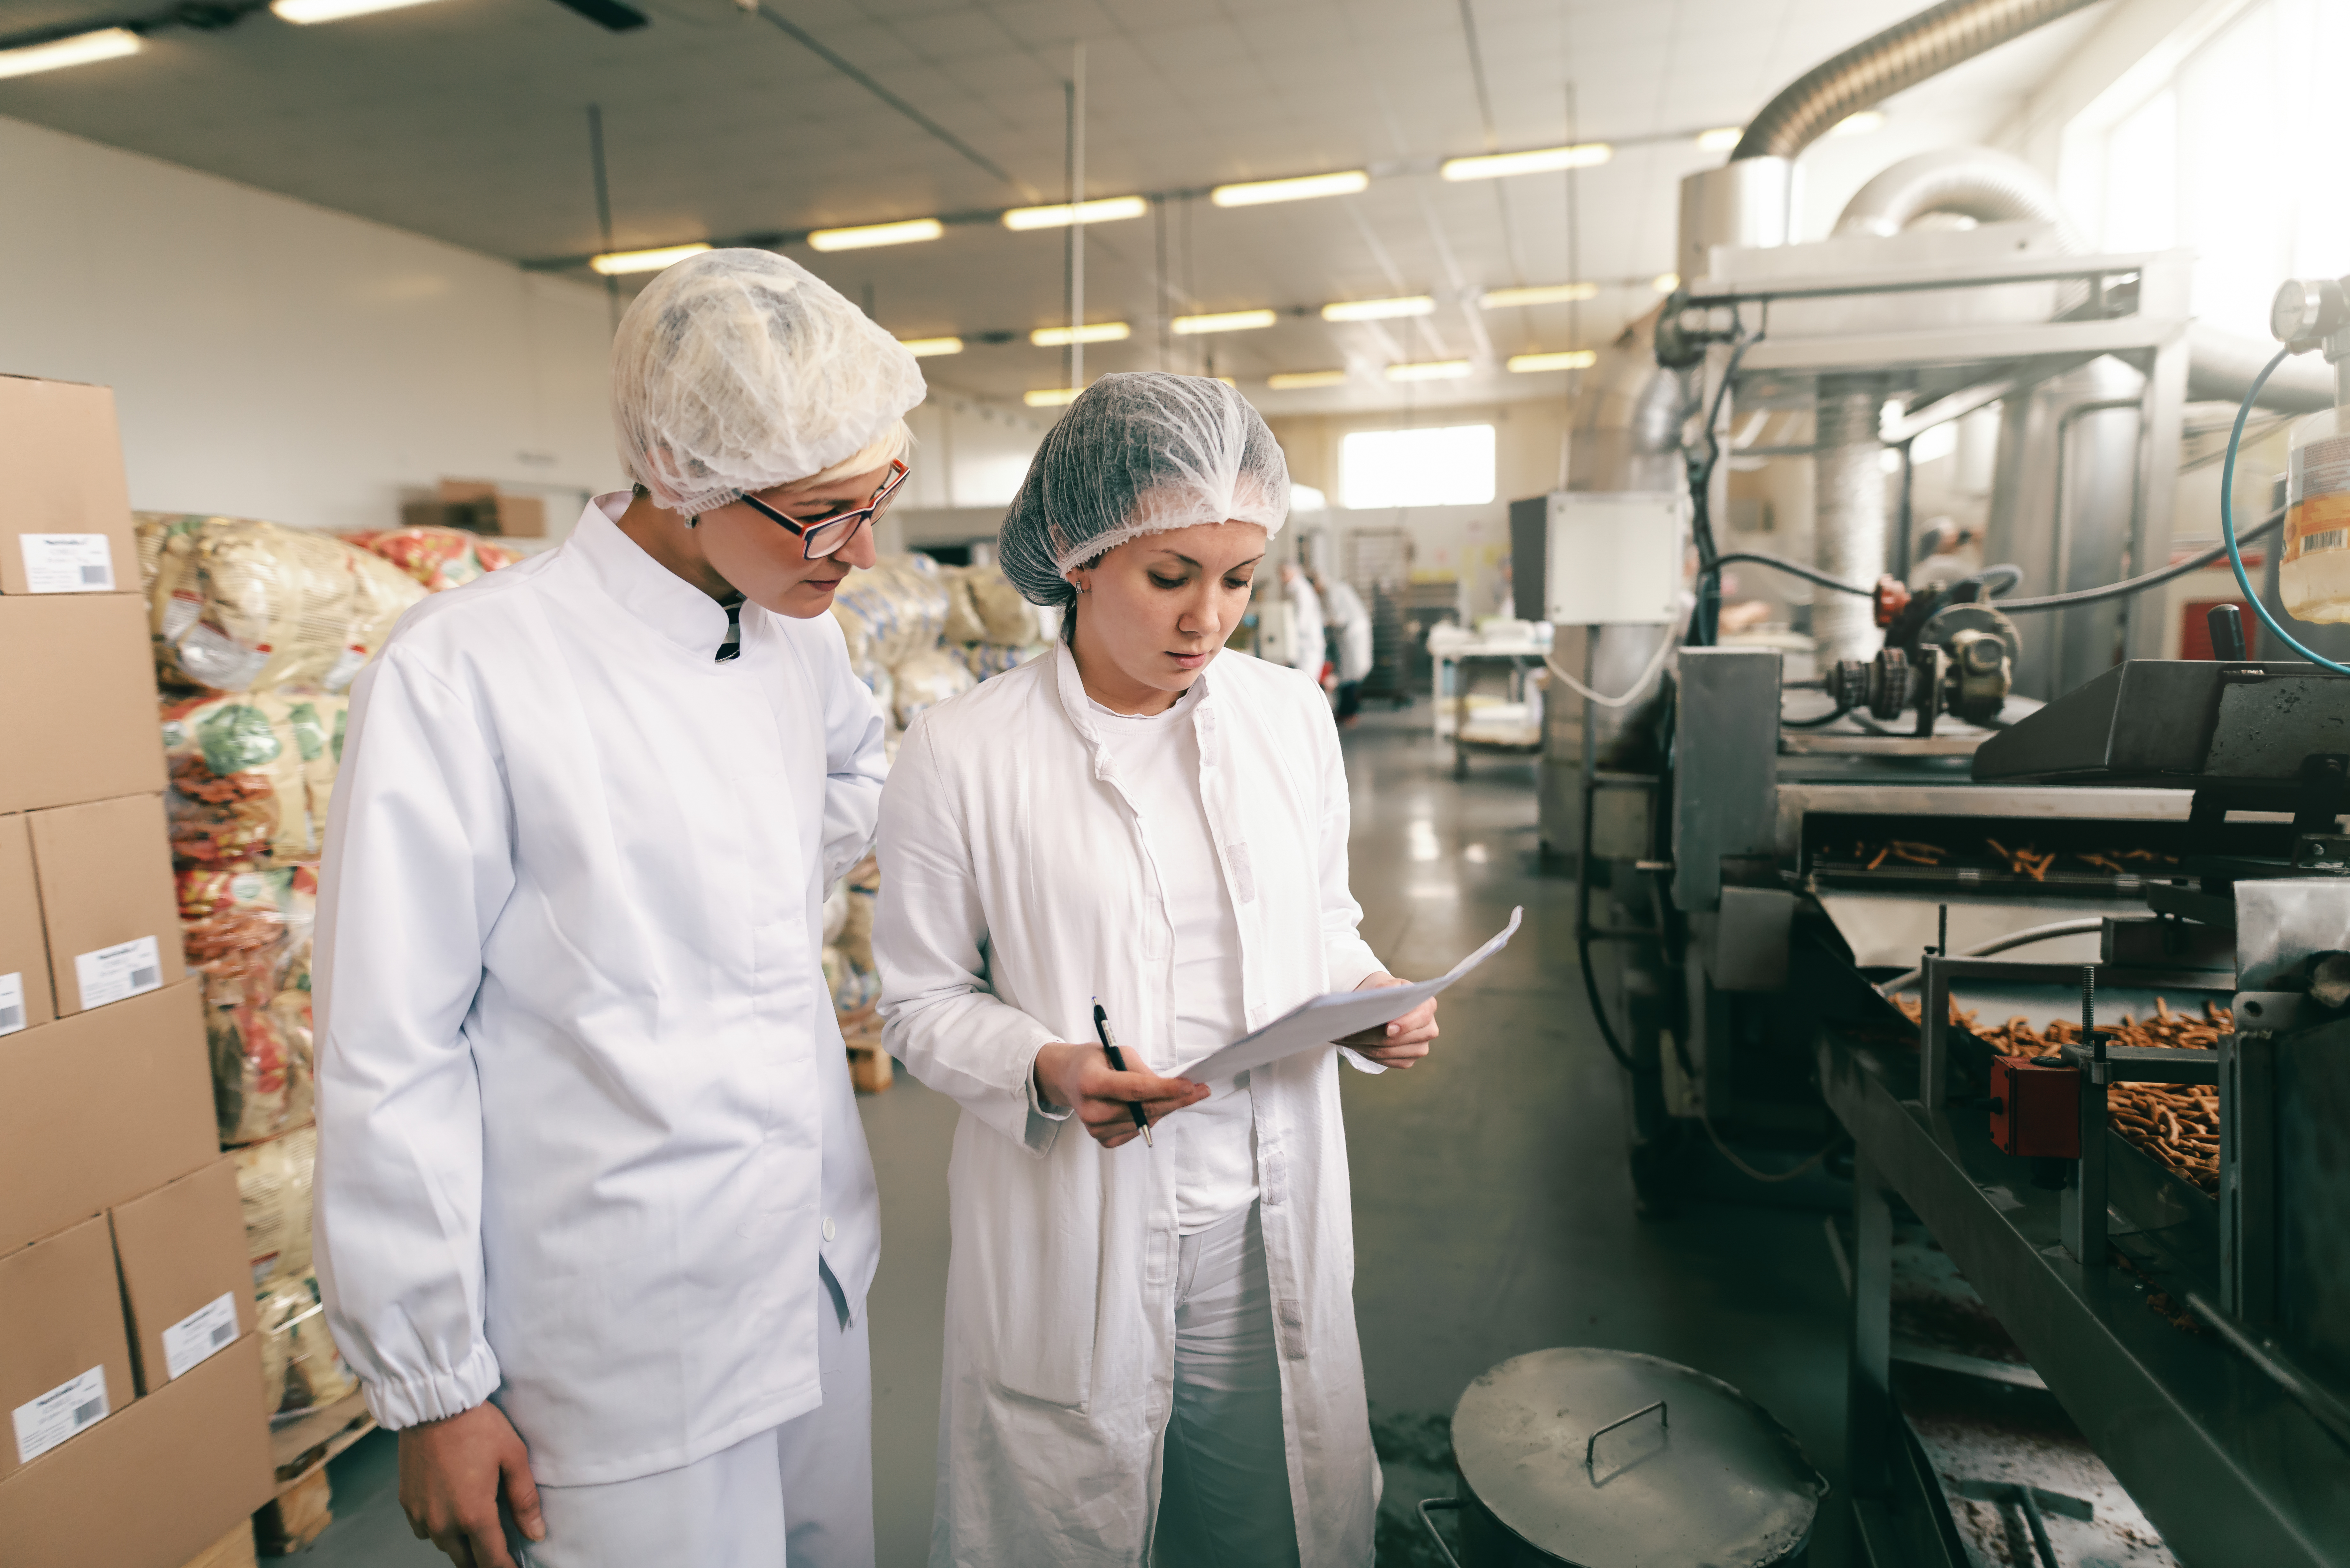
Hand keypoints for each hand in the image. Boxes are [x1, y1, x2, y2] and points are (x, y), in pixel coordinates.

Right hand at [398, 1401, 544, 1567]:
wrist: (435, 1404)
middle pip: (465, 1559)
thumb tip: (536, 1533)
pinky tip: (451, 1512)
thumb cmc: (477, 1426)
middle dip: (483, 1559)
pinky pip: (424, 1530)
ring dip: (461, 1543)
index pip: (492, 1559)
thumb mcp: (513, 1457)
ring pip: (444, 1545)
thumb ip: (524, 1500)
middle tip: (498, 1550)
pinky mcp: (407, 1503)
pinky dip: (439, 1528)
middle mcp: (443, 1522)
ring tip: (477, 1530)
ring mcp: (421, 1514)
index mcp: (473, 1514)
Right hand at [1034, 1042, 1207, 1148]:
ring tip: (1174, 1095)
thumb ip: (1140, 1070)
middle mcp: (1090, 1109)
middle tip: (1201, 1091)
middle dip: (1176, 1100)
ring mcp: (1095, 1128)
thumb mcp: (1115, 1052)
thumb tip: (1171, 1087)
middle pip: (1143, 1109)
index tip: (1190, 1086)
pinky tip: (1150, 1106)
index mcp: (1091, 1082)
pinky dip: (1148, 1119)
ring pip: (1143, 1122)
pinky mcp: (1101, 1139)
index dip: (1165, 1089)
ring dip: (1164, 1109)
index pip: (1135, 1089)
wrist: (1066, 1078)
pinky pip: (1136, 1132)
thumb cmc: (1092, 1061)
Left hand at [1340, 974, 1438, 1066]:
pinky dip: (1373, 1055)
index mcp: (1427, 1005)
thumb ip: (1385, 989)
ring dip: (1370, 1047)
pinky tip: (1359, 1046)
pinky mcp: (1409, 1059)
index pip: (1422, 1016)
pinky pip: (1391, 1062)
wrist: (1379, 1004)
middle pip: (1405, 1039)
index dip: (1405, 1024)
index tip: (1387, 1029)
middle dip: (1377, 1037)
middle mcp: (1429, 1027)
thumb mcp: (1383, 984)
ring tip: (1348, 1039)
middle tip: (1352, 1033)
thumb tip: (1386, 995)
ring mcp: (1421, 1045)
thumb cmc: (1382, 992)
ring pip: (1395, 1052)